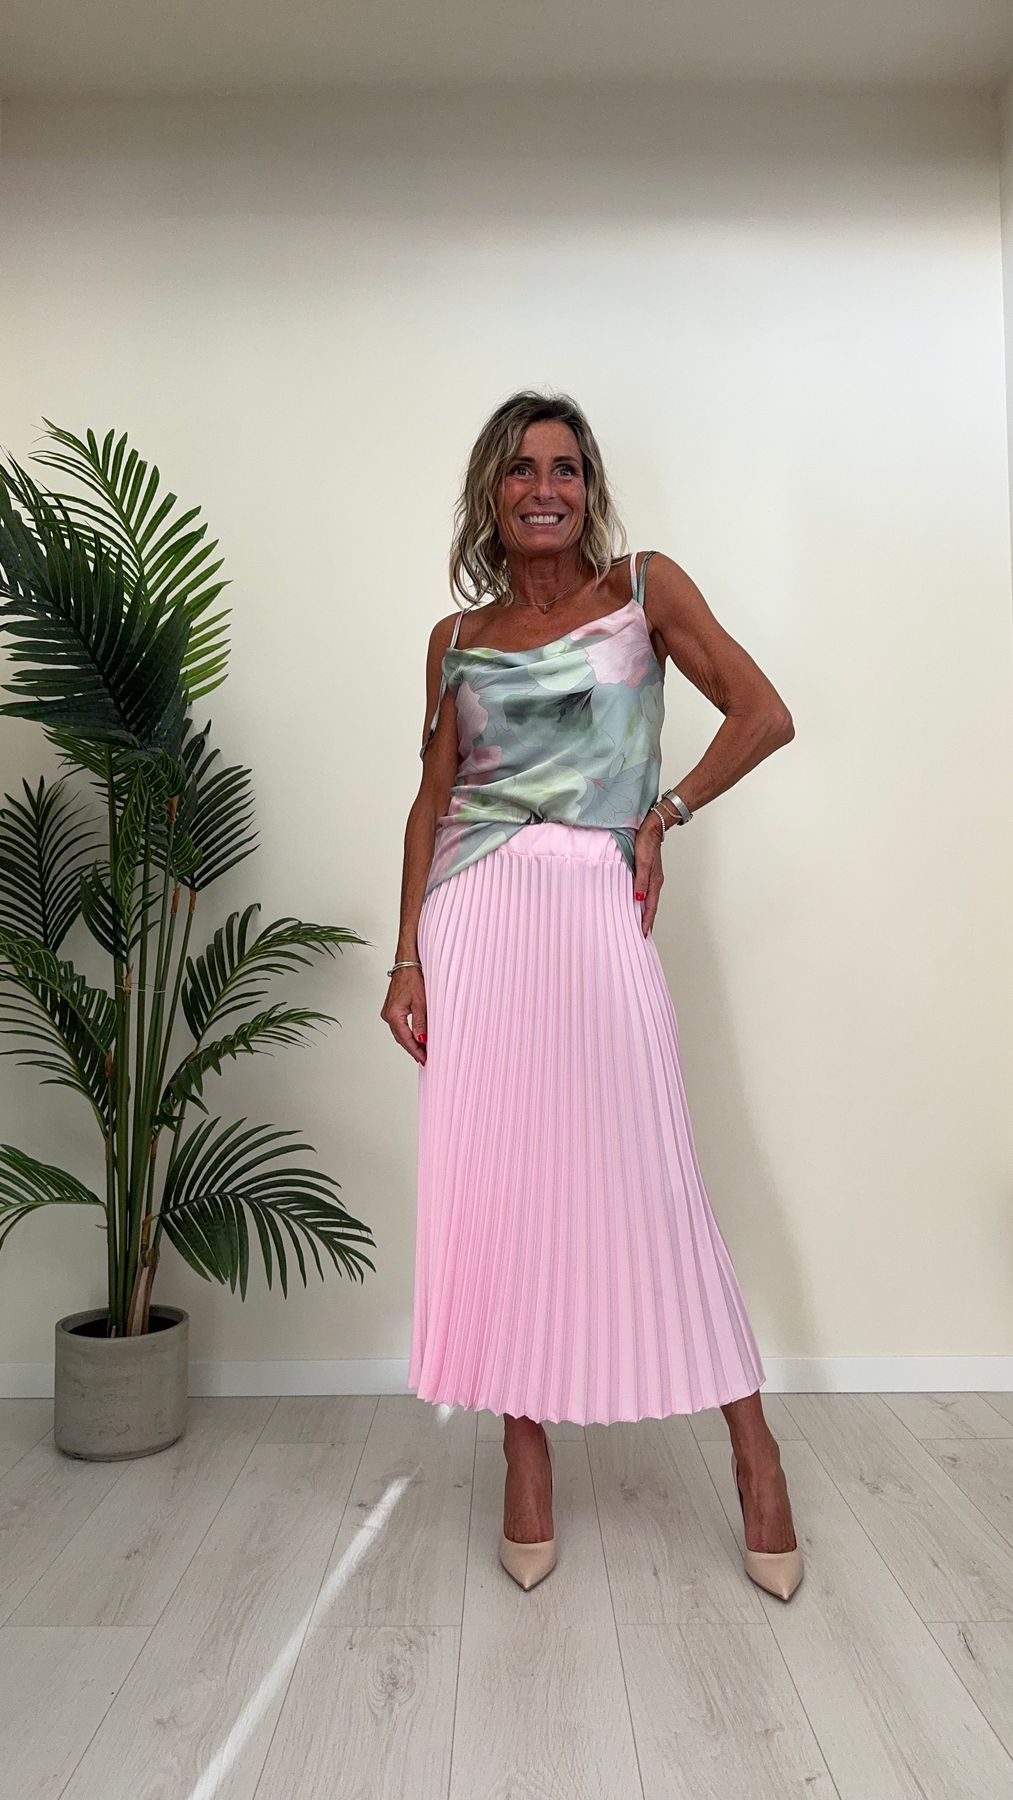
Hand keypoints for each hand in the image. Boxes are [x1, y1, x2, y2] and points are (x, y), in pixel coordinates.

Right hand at [381, 966, 427, 1063]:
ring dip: (410, 1041)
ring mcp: (388, 1011)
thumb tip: (421, 1040)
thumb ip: (420, 1023)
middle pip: (401, 1038)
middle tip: (425, 1058)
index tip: (424, 1059)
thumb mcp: (421, 1003)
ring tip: (422, 1050)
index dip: (416, 1051)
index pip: (406, 1039)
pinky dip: (407, 1033)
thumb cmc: (413, 978)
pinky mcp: (392, 1008)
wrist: (407, 963)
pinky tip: (415, 1036)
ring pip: (400, 1033)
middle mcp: (387, 1015)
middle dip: (413, 1049)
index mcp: (393, 1015)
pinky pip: (399, 1026)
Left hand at [633, 812, 664, 935]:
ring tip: (640, 925)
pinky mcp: (648, 873)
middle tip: (643, 935)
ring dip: (645, 913)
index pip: (650, 907)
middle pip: (651, 906)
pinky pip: (646, 892)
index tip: (643, 934)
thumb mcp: (642, 862)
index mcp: (655, 882)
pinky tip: (637, 904)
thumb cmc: (646, 843)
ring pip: (649, 900)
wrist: (651, 828)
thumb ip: (640, 881)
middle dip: (648, 921)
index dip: (647, 921)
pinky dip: (643, 902)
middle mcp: (655, 882)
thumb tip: (639, 899)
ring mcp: (653, 878)